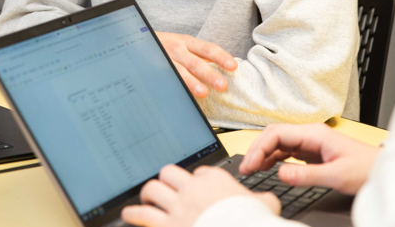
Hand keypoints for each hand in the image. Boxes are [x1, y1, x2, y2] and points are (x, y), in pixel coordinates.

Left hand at [122, 164, 279, 226]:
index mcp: (216, 180)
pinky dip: (133, 213)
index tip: (198, 190)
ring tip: (146, 198)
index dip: (199, 181)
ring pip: (153, 189)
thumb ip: (262, 200)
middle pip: (170, 173)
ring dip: (148, 194)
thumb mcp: (266, 206)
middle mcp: (193, 187)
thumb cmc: (252, 222)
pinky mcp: (167, 223)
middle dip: (167, 181)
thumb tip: (267, 201)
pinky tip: (128, 214)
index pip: (201, 172)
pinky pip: (143, 214)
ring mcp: (178, 205)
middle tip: (166, 189)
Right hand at [156, 32, 236, 97]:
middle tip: (223, 85)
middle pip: (196, 62)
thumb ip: (199, 55)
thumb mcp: (182, 44)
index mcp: (187, 42)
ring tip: (203, 92)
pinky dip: (175, 87)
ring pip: (180, 71)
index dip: (221, 57)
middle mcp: (176, 49)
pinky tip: (181, 96)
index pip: (208, 49)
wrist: (139, 41)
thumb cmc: (165, 45)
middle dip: (210, 74)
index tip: (233, 66)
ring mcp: (164, 59)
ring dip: (192, 82)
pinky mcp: (155, 69)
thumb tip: (221, 69)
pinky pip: (166, 79)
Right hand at [239, 123, 379, 194]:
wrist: (382, 170)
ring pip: (278, 143)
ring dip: (263, 154)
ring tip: (250, 169)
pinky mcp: (312, 152)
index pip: (277, 134)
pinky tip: (266, 167)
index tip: (250, 164)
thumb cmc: (365, 168)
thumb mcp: (336, 175)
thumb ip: (306, 175)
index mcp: (314, 133)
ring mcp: (310, 142)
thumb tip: (279, 173)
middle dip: (257, 149)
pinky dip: (273, 158)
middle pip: (274, 135)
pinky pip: (287, 152)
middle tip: (245, 168)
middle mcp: (310, 134)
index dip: (260, 148)